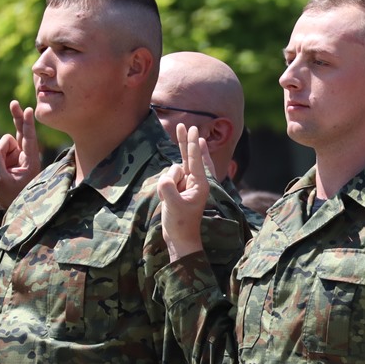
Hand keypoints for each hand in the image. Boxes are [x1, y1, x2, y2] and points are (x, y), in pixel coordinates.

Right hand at [0, 100, 41, 207]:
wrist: (11, 208)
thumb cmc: (11, 198)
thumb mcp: (1, 182)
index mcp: (31, 162)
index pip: (29, 139)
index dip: (27, 124)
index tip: (29, 110)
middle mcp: (26, 156)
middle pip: (21, 132)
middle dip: (17, 118)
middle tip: (14, 103)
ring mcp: (17, 157)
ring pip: (4, 142)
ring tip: (0, 171)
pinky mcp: (9, 159)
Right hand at [158, 124, 209, 261]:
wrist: (179, 238)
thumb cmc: (181, 224)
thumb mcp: (174, 205)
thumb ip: (168, 188)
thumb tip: (165, 177)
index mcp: (200, 184)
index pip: (195, 160)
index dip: (193, 144)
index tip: (194, 130)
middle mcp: (195, 182)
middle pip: (188, 157)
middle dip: (185, 142)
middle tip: (184, 125)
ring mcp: (186, 184)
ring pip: (171, 171)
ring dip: (167, 183)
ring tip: (170, 201)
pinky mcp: (178, 188)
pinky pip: (168, 178)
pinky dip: (164, 185)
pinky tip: (167, 199)